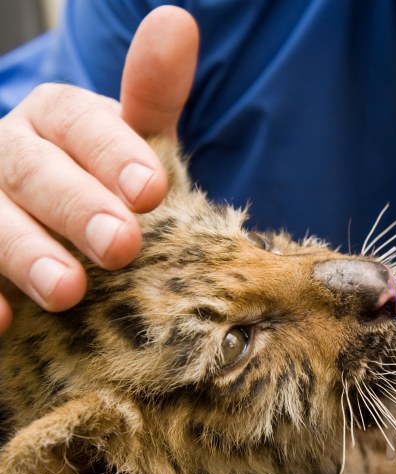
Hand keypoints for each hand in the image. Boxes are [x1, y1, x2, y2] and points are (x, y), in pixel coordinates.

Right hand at [0, 6, 198, 332]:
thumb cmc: (108, 178)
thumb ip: (152, 95)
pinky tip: (3, 322)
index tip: (151, 191)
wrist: (63, 217)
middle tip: (121, 246)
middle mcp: (11, 152)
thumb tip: (178, 21)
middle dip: (75, 207)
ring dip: (23, 252)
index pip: (78, 122)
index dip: (111, 152)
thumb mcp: (135, 140)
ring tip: (67, 292)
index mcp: (56, 121)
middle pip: (32, 169)